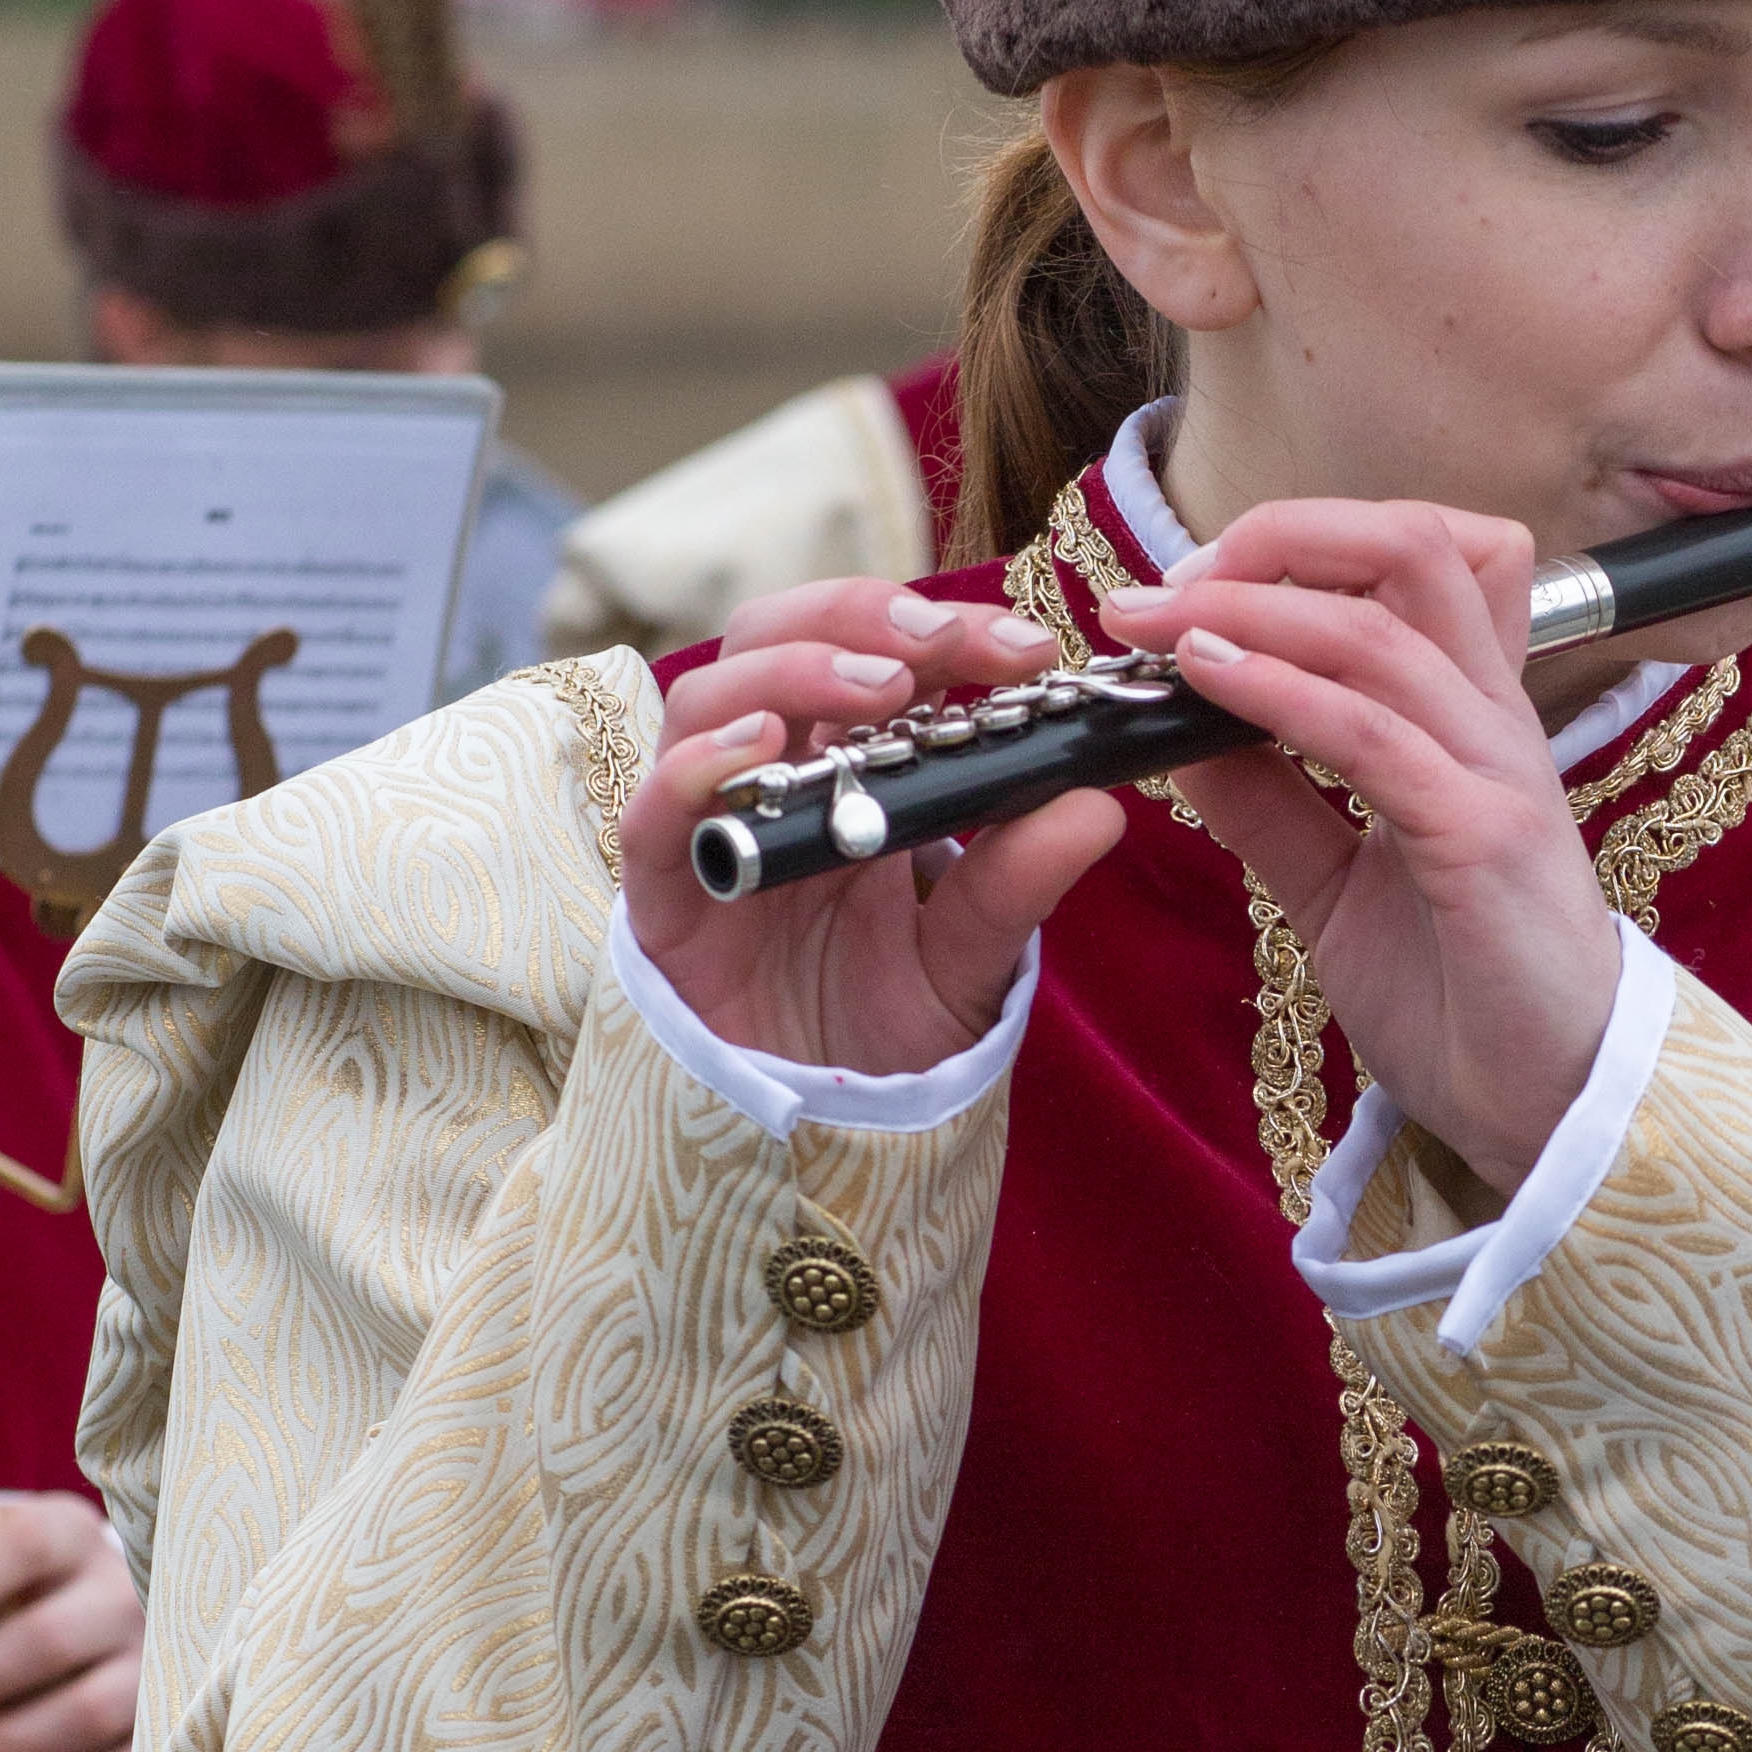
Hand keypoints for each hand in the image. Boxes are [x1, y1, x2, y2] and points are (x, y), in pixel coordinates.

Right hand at [624, 579, 1122, 1072]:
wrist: (824, 1134)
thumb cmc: (887, 1031)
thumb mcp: (970, 957)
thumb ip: (1016, 882)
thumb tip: (1098, 806)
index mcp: (854, 769)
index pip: (880, 651)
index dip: (944, 629)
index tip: (1028, 648)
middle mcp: (776, 778)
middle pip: (781, 638)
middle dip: (859, 618)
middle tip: (941, 645)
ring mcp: (714, 826)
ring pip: (712, 699)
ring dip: (792, 673)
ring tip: (876, 689)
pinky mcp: (667, 892)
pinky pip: (653, 813)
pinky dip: (694, 769)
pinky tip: (757, 751)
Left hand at [1100, 499, 1625, 1191]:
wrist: (1548, 1110)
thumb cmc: (1462, 999)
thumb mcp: (1335, 886)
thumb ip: (1268, 803)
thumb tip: (1177, 726)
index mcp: (1468, 721)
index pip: (1419, 561)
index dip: (1302, 544)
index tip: (1191, 592)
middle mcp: (1494, 722)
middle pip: (1411, 547)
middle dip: (1276, 538)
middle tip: (1167, 588)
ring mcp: (1498, 772)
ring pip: (1380, 624)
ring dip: (1250, 606)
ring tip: (1155, 624)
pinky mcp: (1484, 838)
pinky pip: (1373, 733)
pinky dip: (1277, 690)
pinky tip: (1204, 682)